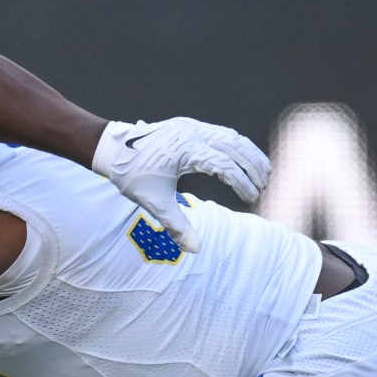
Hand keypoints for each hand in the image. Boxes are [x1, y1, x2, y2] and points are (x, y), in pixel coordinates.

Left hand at [93, 118, 272, 252]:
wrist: (110, 149)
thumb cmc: (131, 176)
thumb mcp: (154, 202)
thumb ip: (177, 225)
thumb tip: (196, 249)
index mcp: (187, 150)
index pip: (225, 166)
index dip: (241, 183)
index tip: (251, 198)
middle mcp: (192, 133)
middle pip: (235, 146)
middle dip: (253, 165)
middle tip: (265, 185)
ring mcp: (191, 126)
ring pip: (230, 136)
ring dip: (249, 153)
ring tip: (263, 171)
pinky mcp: (188, 126)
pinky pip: (220, 132)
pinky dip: (236, 145)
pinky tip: (243, 158)